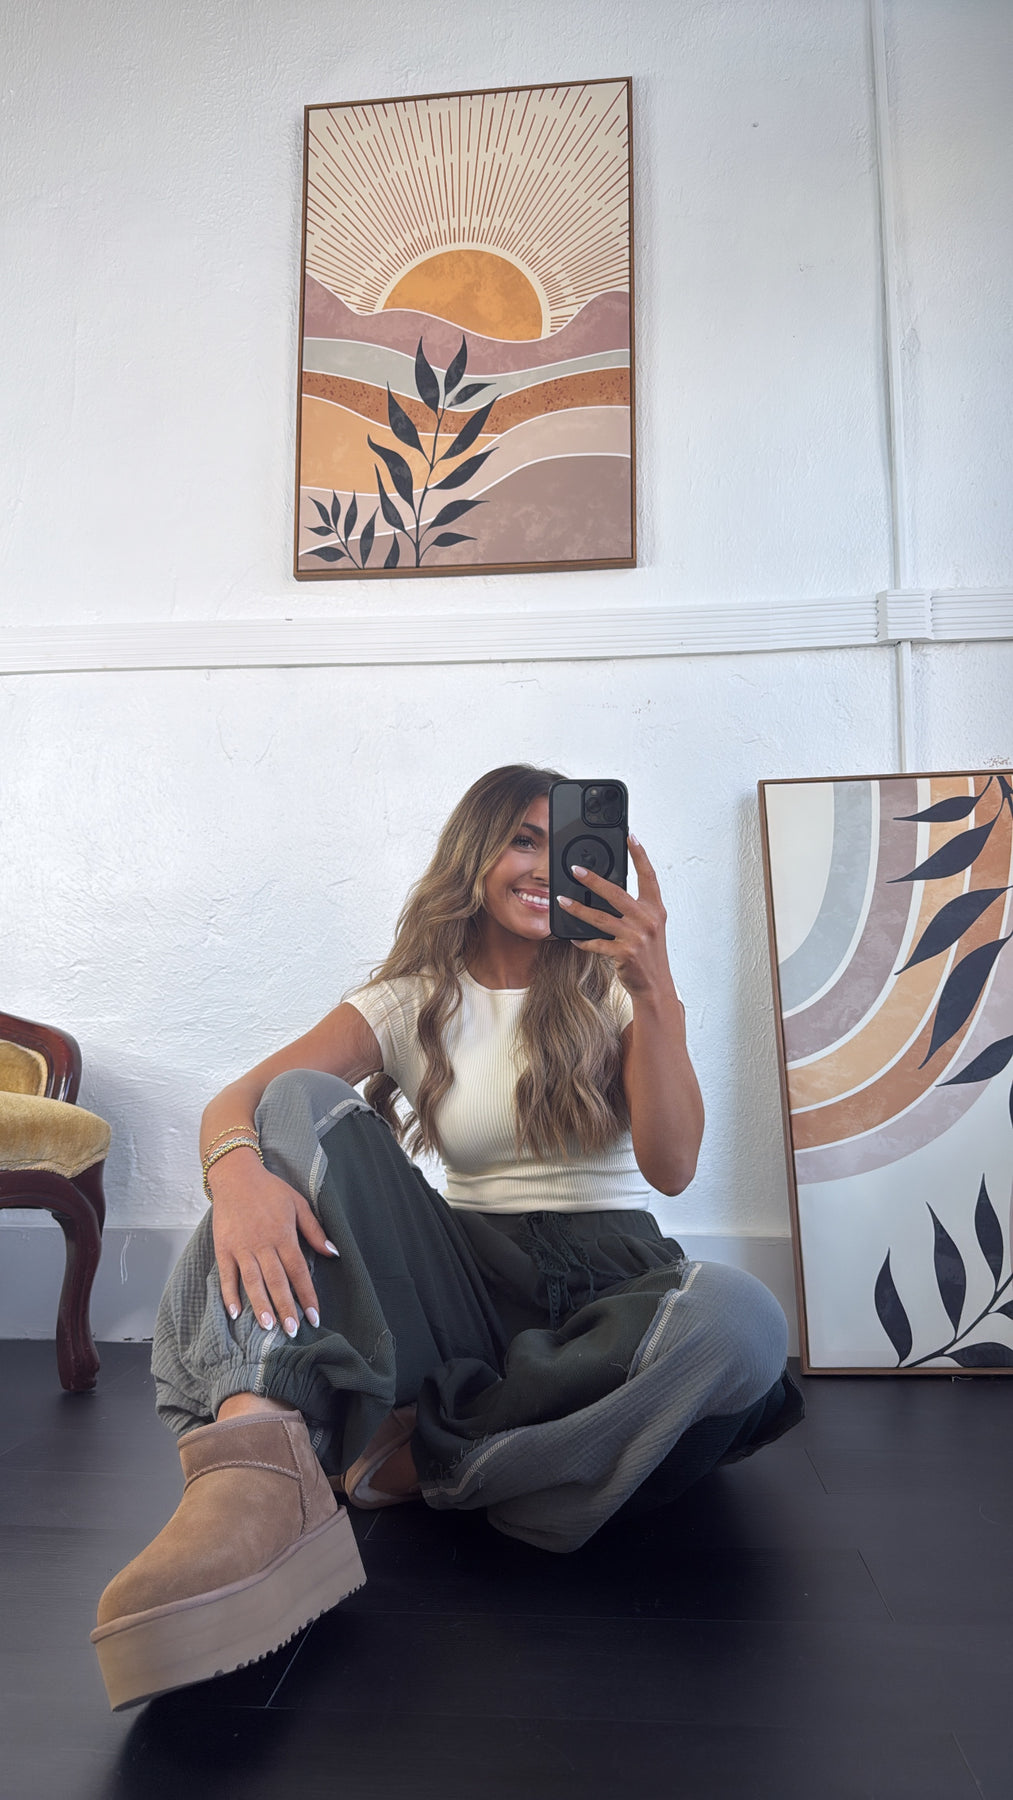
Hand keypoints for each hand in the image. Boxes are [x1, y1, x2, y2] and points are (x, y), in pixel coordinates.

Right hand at [209, 1152, 336, 1336]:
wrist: (236, 1176)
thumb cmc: (270, 1191)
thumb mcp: (298, 1204)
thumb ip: (315, 1231)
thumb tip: (334, 1253)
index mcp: (283, 1235)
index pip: (298, 1271)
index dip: (307, 1295)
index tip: (314, 1317)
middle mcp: (263, 1244)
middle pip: (277, 1281)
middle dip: (286, 1307)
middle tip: (292, 1330)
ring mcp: (241, 1247)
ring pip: (252, 1281)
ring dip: (260, 1305)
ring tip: (268, 1326)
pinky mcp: (223, 1247)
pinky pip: (227, 1274)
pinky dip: (229, 1294)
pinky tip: (235, 1312)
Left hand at [556, 834, 674, 996]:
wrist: (655, 985)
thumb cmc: (649, 954)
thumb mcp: (649, 926)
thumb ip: (635, 908)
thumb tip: (609, 889)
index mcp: (655, 909)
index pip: (649, 875)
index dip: (640, 854)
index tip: (630, 836)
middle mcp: (648, 919)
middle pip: (617, 893)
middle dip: (594, 880)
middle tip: (575, 870)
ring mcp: (636, 936)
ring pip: (601, 918)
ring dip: (578, 909)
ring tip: (561, 900)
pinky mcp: (624, 952)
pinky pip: (597, 943)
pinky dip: (583, 941)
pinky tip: (573, 937)